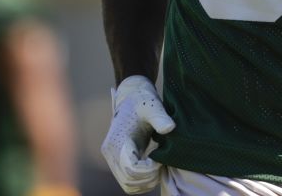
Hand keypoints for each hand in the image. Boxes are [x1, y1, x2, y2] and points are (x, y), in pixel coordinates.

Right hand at [100, 75, 174, 193]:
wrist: (132, 97)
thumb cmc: (143, 101)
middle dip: (149, 178)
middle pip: (128, 180)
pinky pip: (128, 181)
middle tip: (162, 165)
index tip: (160, 160)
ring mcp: (113, 158)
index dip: (149, 170)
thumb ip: (160, 117)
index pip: (131, 169)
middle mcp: (111, 153)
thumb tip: (170, 128)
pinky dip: (142, 181)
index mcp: (117, 141)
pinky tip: (154, 168)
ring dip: (146, 182)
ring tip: (159, 167)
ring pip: (128, 184)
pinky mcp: (119, 161)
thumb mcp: (152, 106)